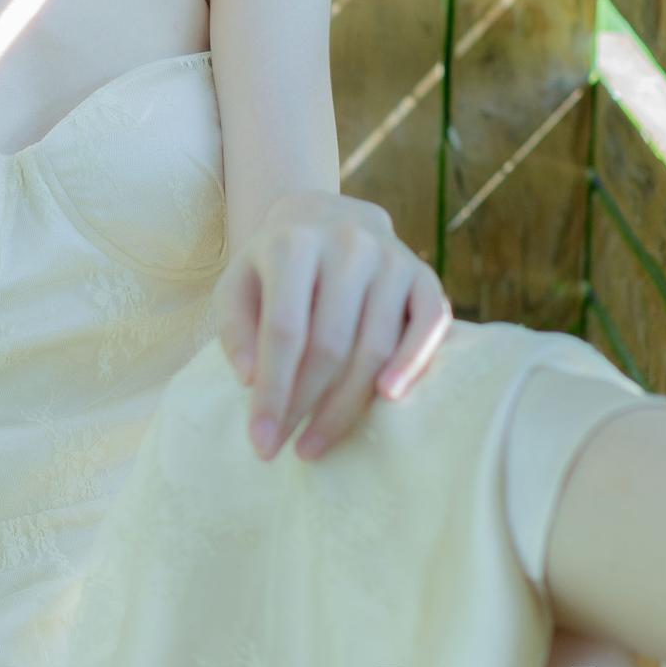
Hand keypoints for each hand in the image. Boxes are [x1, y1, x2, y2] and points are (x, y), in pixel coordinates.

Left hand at [204, 189, 451, 461]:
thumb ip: (236, 328)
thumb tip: (249, 382)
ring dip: (348, 404)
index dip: (273, 391)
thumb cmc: (272, 267)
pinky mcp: (423, 274)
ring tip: (318, 443)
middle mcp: (347, 245)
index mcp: (292, 244)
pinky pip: (430, 324)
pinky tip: (390, 398)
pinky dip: (414, 362)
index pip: (284, 331)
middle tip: (290, 450)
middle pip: (330, 344)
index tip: (261, 442)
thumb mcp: (237, 285)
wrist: (323, 217)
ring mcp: (391, 258)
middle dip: (307, 406)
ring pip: (375, 344)